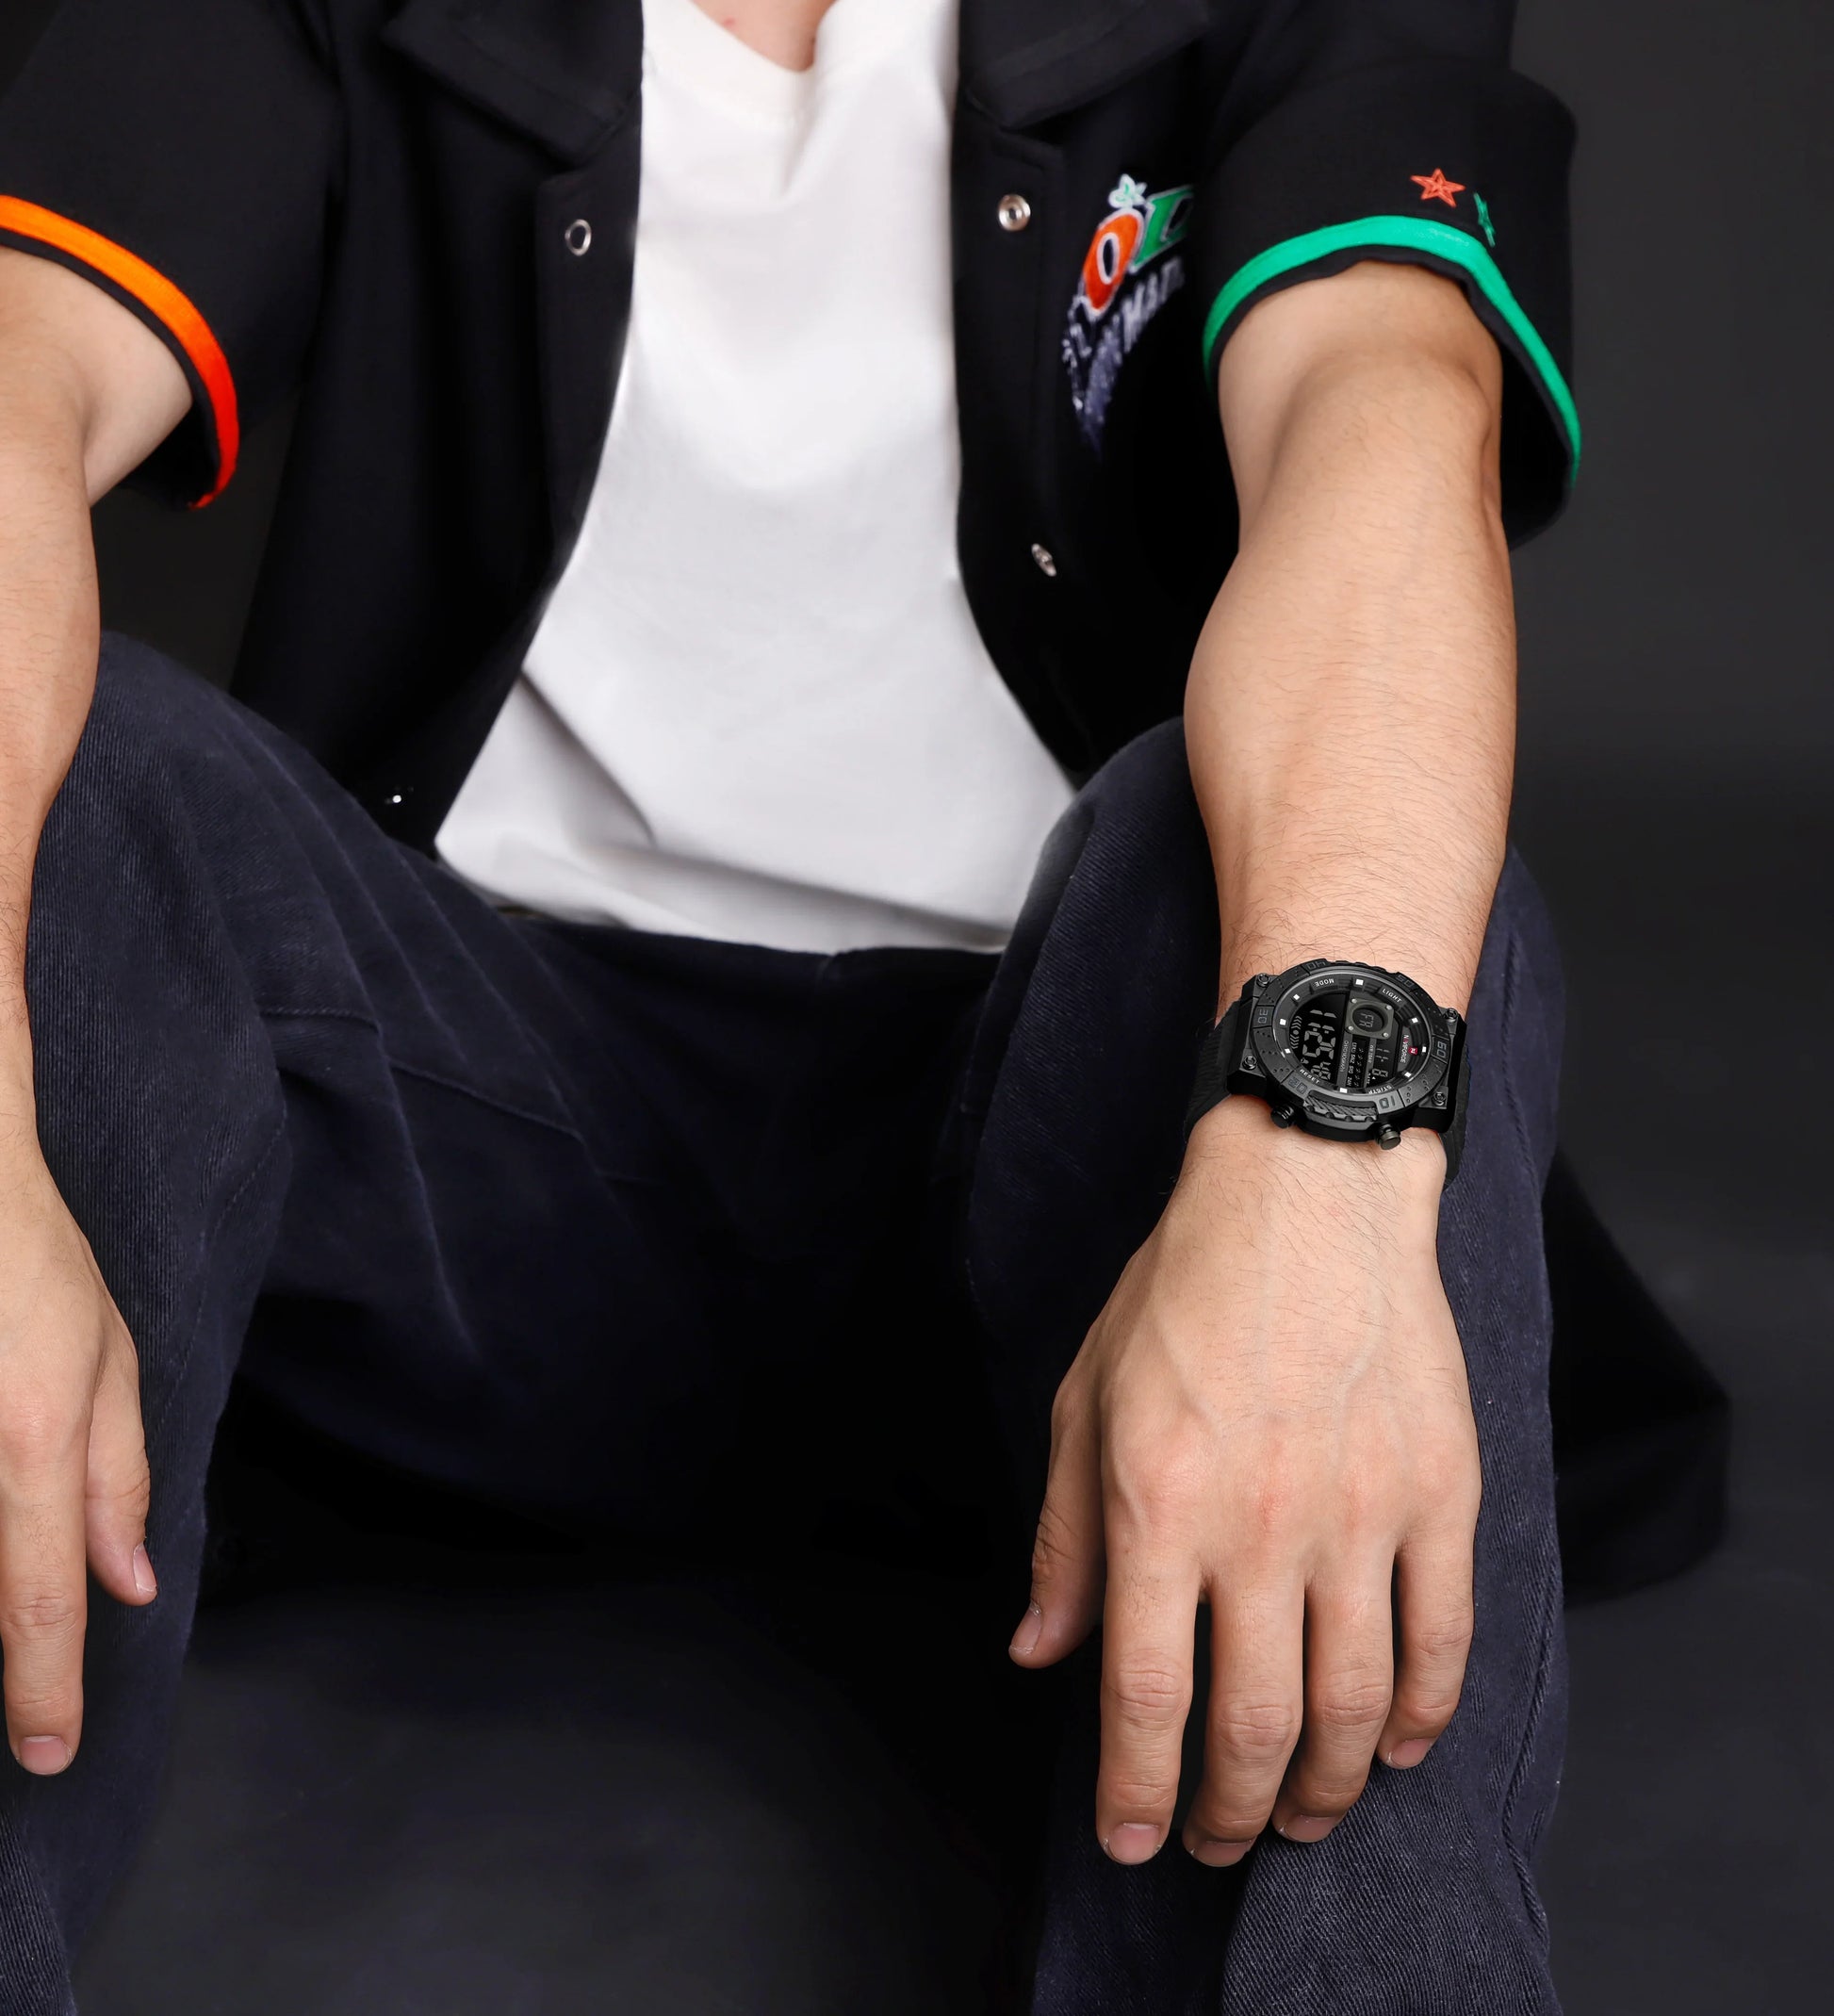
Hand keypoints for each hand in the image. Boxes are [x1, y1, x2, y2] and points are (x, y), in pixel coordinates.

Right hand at [0, 1113, 155, 1773]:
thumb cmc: (30, 1263)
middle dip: (2, 1651)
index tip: (49, 1752)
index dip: (42, 1687)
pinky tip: (4, 1514)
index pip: (35, 1594)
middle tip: (28, 1696)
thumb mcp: (103, 1359)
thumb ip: (115, 1478)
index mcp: (30, 1434)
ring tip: (26, 1538)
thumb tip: (128, 1587)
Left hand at [1008, 1097, 1479, 1865]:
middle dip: (1232, 1814)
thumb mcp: (1085, 1401)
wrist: (1306, 1196)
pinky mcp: (1440, 1493)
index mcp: (1158, 1506)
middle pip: (1256, 1728)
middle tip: (1217, 1841)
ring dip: (1326, 1789)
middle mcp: (1260, 1527)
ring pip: (1354, 1707)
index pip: (1143, 1698)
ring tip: (1301, 1816)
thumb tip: (1040, 1652)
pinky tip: (1392, 1749)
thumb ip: (1064, 1538)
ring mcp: (1362, 1514)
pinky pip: (1443, 1640)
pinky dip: (1421, 1717)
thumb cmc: (1181, 1292)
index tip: (1129, 1839)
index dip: (1133, 1792)